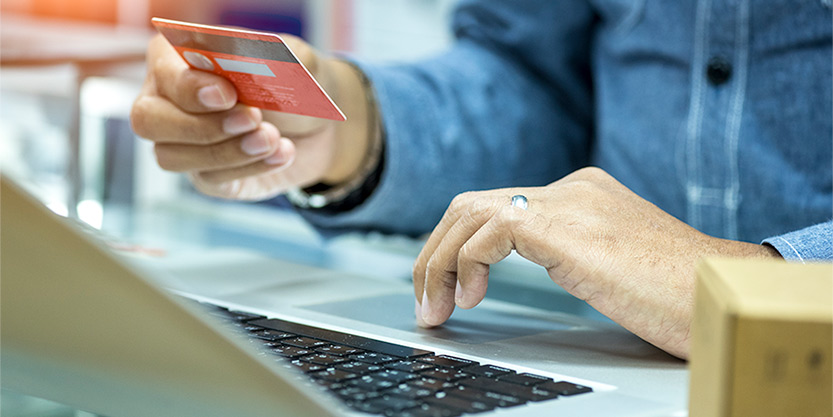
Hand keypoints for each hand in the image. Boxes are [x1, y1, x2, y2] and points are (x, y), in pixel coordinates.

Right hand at [130, 34, 372, 200]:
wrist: (319, 125)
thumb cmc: (294, 81)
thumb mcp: (293, 60)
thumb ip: (269, 58)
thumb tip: (245, 65)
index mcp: (179, 57)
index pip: (164, 72)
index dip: (190, 87)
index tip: (229, 94)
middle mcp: (168, 100)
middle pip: (147, 120)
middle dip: (200, 125)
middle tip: (253, 119)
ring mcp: (182, 142)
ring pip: (171, 157)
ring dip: (226, 151)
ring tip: (272, 138)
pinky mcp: (205, 175)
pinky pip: (209, 179)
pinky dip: (250, 168)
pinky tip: (282, 153)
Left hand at [413, 167, 780, 358]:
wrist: (722, 295)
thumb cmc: (677, 294)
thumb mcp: (608, 265)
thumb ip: (567, 253)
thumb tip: (515, 271)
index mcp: (580, 194)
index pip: (494, 206)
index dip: (456, 246)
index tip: (445, 288)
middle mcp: (571, 190)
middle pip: (471, 205)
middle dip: (435, 254)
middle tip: (427, 302)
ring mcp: (569, 204)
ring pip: (469, 213)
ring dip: (439, 263)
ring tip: (438, 308)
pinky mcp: (567, 228)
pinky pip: (489, 232)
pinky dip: (467, 264)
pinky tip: (471, 297)